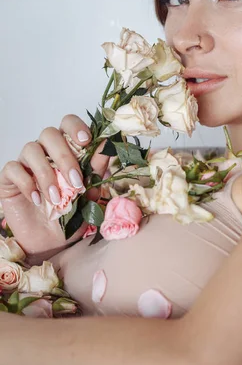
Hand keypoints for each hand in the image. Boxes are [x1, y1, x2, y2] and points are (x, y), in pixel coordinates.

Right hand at [0, 115, 109, 257]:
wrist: (52, 241)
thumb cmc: (72, 215)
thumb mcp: (90, 195)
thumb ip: (97, 170)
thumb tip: (108, 144)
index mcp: (67, 149)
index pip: (68, 123)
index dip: (76, 127)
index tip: (86, 141)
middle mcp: (45, 151)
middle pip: (49, 133)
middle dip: (65, 157)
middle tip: (76, 182)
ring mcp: (26, 162)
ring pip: (31, 149)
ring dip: (47, 174)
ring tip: (57, 199)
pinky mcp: (10, 177)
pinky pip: (13, 168)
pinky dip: (27, 184)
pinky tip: (38, 200)